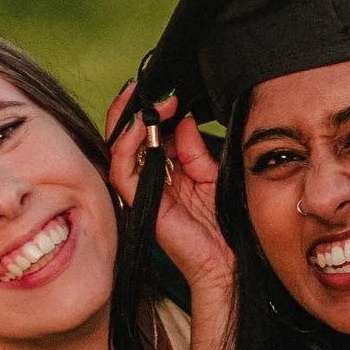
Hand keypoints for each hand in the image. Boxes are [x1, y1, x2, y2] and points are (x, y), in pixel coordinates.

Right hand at [107, 93, 232, 308]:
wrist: (231, 261)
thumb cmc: (225, 223)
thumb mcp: (213, 174)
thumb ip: (194, 148)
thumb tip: (181, 118)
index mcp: (168, 170)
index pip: (148, 132)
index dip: (153, 109)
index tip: (169, 90)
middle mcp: (150, 179)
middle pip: (128, 136)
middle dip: (137, 107)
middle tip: (152, 88)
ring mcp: (143, 192)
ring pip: (119, 149)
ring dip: (129, 119)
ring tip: (147, 101)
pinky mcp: (141, 205)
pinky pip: (122, 171)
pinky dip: (126, 145)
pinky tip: (139, 126)